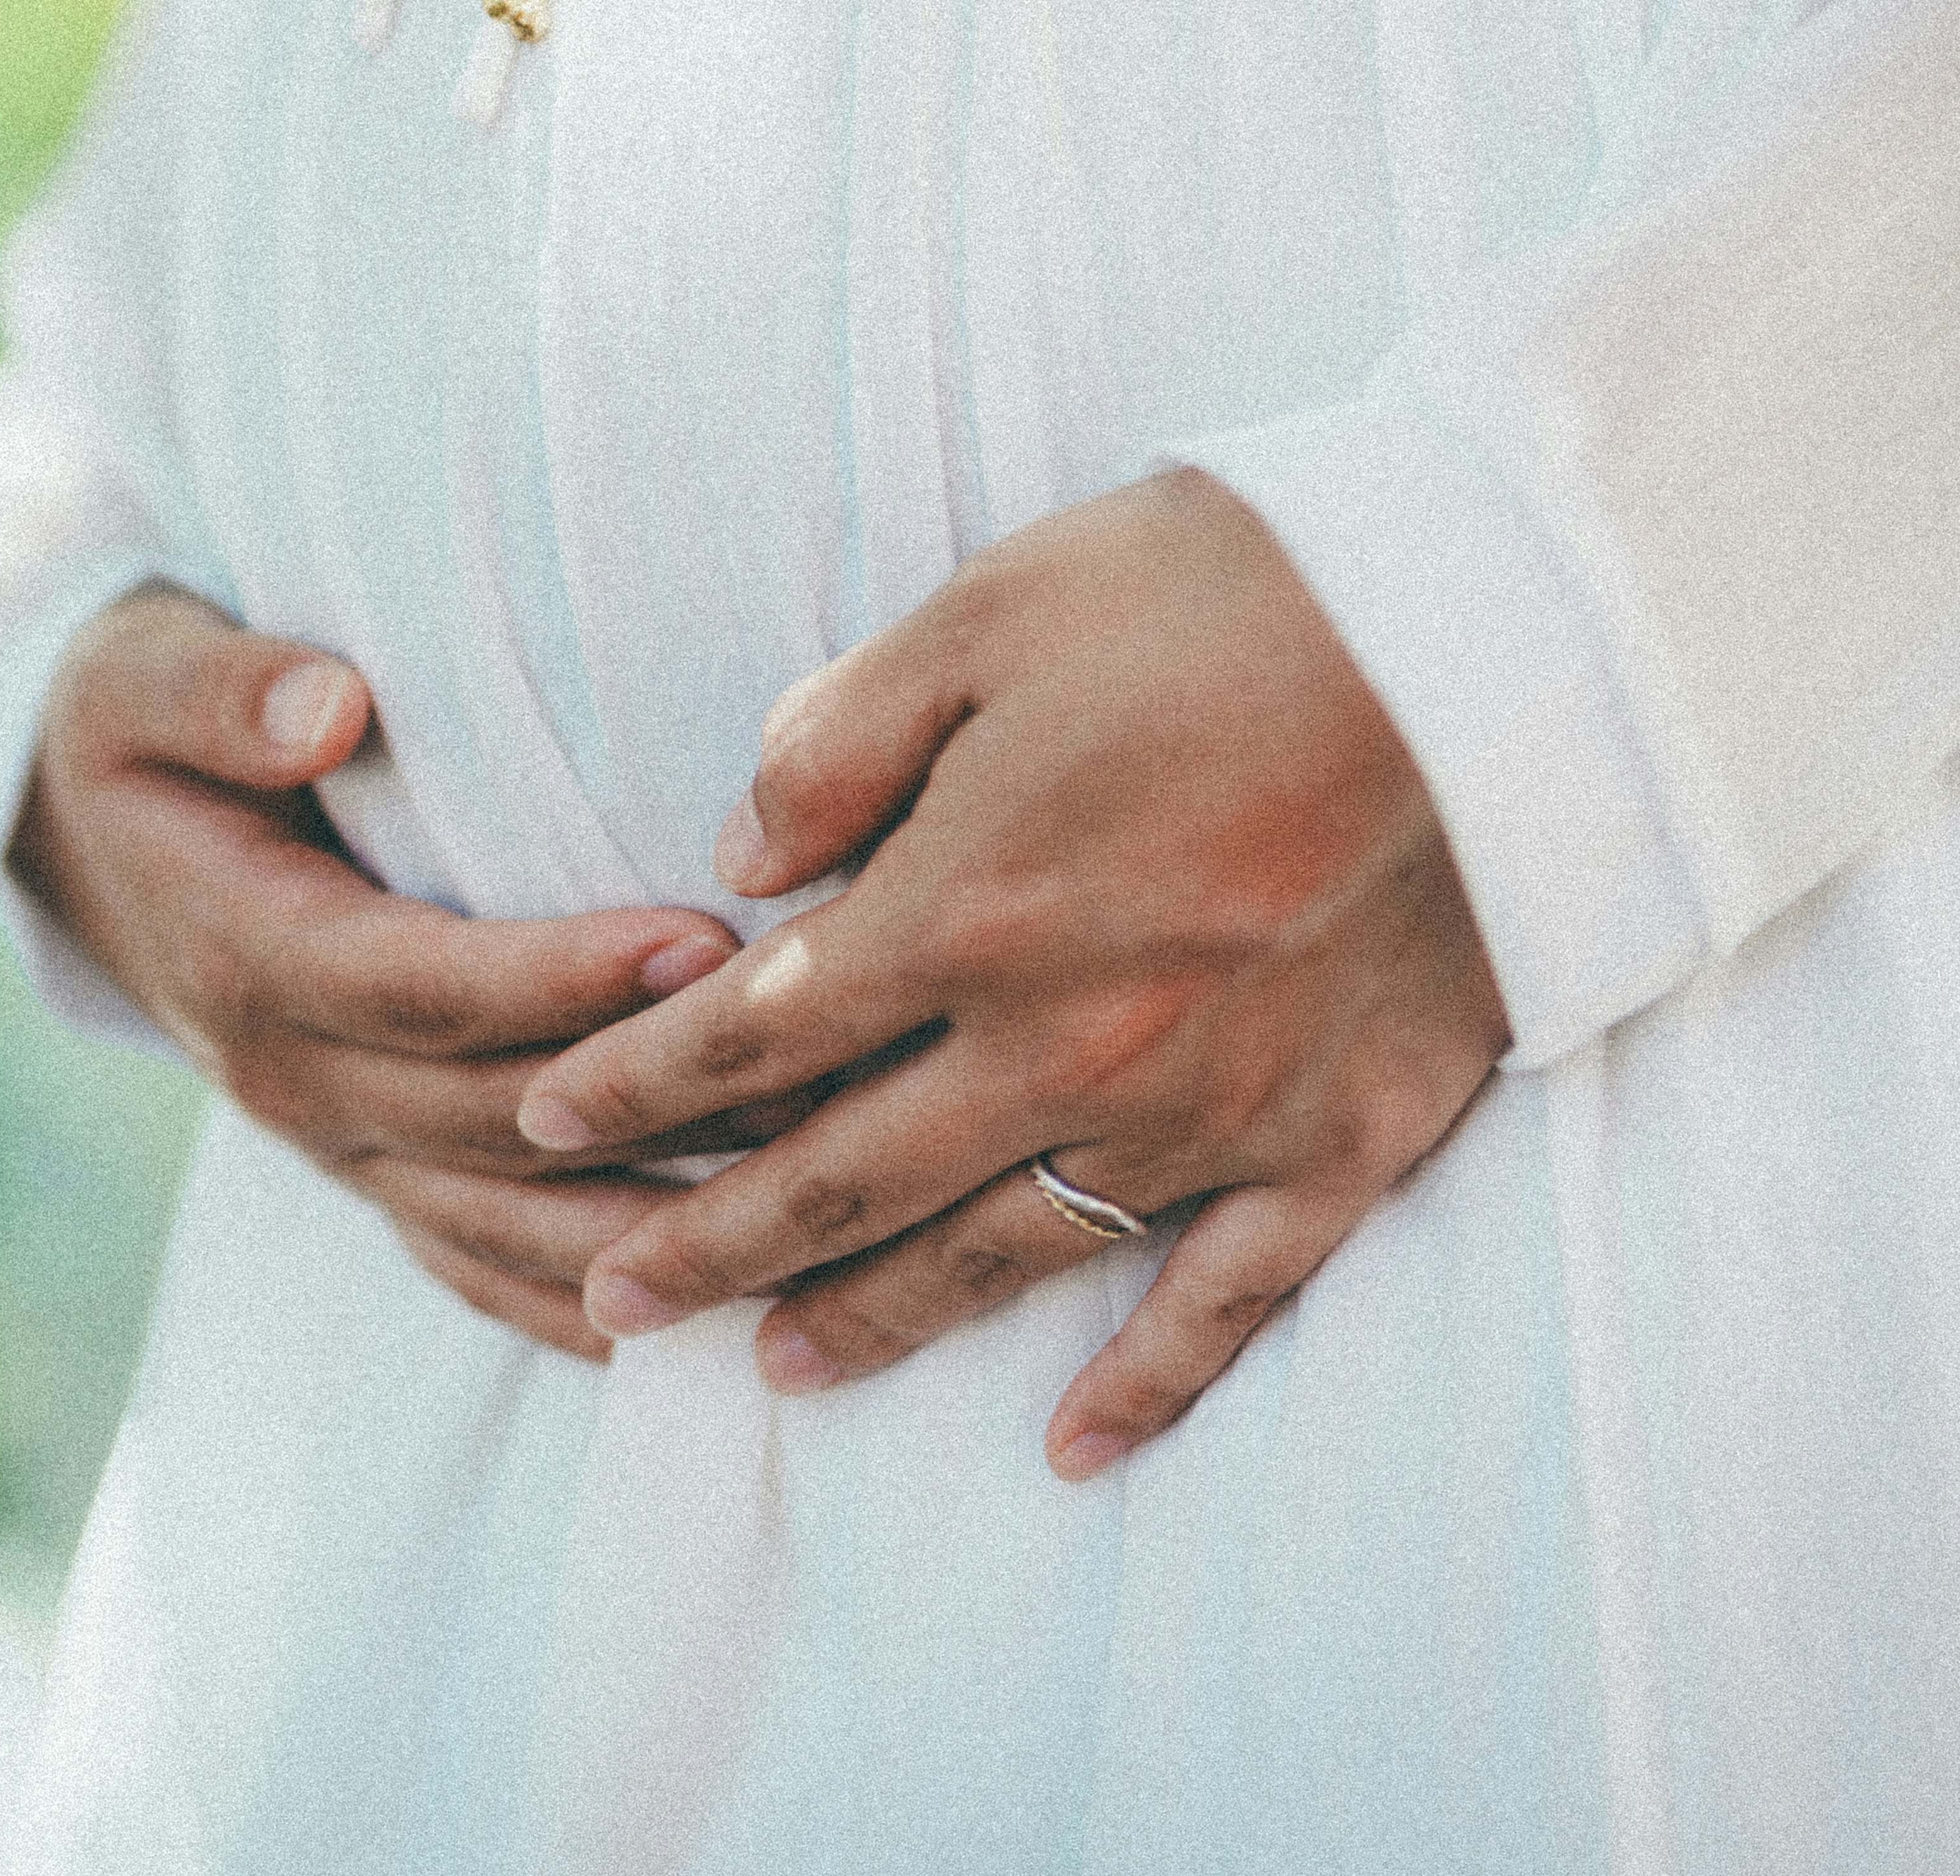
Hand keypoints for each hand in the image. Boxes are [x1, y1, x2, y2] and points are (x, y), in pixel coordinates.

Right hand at [10, 583, 740, 1359]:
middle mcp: (295, 1079)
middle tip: (813, 1050)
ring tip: (806, 1188)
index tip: (700, 940)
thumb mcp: (139, 678)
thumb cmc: (134, 731)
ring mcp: (333, 1146)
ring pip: (504, 1224)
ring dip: (652, 1225)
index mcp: (252, 959)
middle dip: (653, 1096)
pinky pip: (480, 1266)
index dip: (562, 979)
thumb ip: (225, 692)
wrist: (77, 839)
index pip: (429, 988)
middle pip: (493, 1117)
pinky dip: (585, 1303)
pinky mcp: (368, 1173)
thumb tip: (329, 704)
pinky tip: (706, 1318)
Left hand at [514, 471, 1509, 1465]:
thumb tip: (737, 860)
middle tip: (602, 1300)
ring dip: (872, 1321)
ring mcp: (1205, 1117)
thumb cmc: (1225, 591)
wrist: (1495, 640)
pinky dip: (1142, 1390)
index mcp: (968, 906)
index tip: (544, 1116)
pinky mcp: (1334, 1147)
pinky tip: (1072, 1449)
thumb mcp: (991, 604)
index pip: (751, 1030)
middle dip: (705, 1243)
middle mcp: (1066, 1045)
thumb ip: (844, 738)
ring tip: (770, 1369)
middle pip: (842, 1178)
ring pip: (998, 1258)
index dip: (637, 1081)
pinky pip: (1219, 1306)